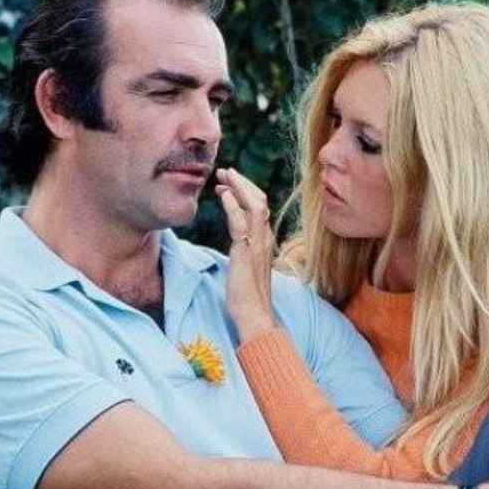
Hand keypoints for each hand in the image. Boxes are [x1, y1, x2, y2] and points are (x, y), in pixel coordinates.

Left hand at [215, 168, 277, 341]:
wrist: (254, 317)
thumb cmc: (248, 300)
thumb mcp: (246, 270)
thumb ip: (244, 255)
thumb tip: (236, 248)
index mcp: (265, 243)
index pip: (259, 209)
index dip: (245, 193)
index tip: (229, 185)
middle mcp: (265, 240)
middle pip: (260, 201)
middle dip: (242, 183)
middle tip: (225, 172)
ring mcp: (258, 246)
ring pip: (254, 206)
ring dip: (238, 187)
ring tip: (223, 176)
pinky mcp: (246, 254)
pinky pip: (241, 223)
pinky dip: (233, 205)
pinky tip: (223, 195)